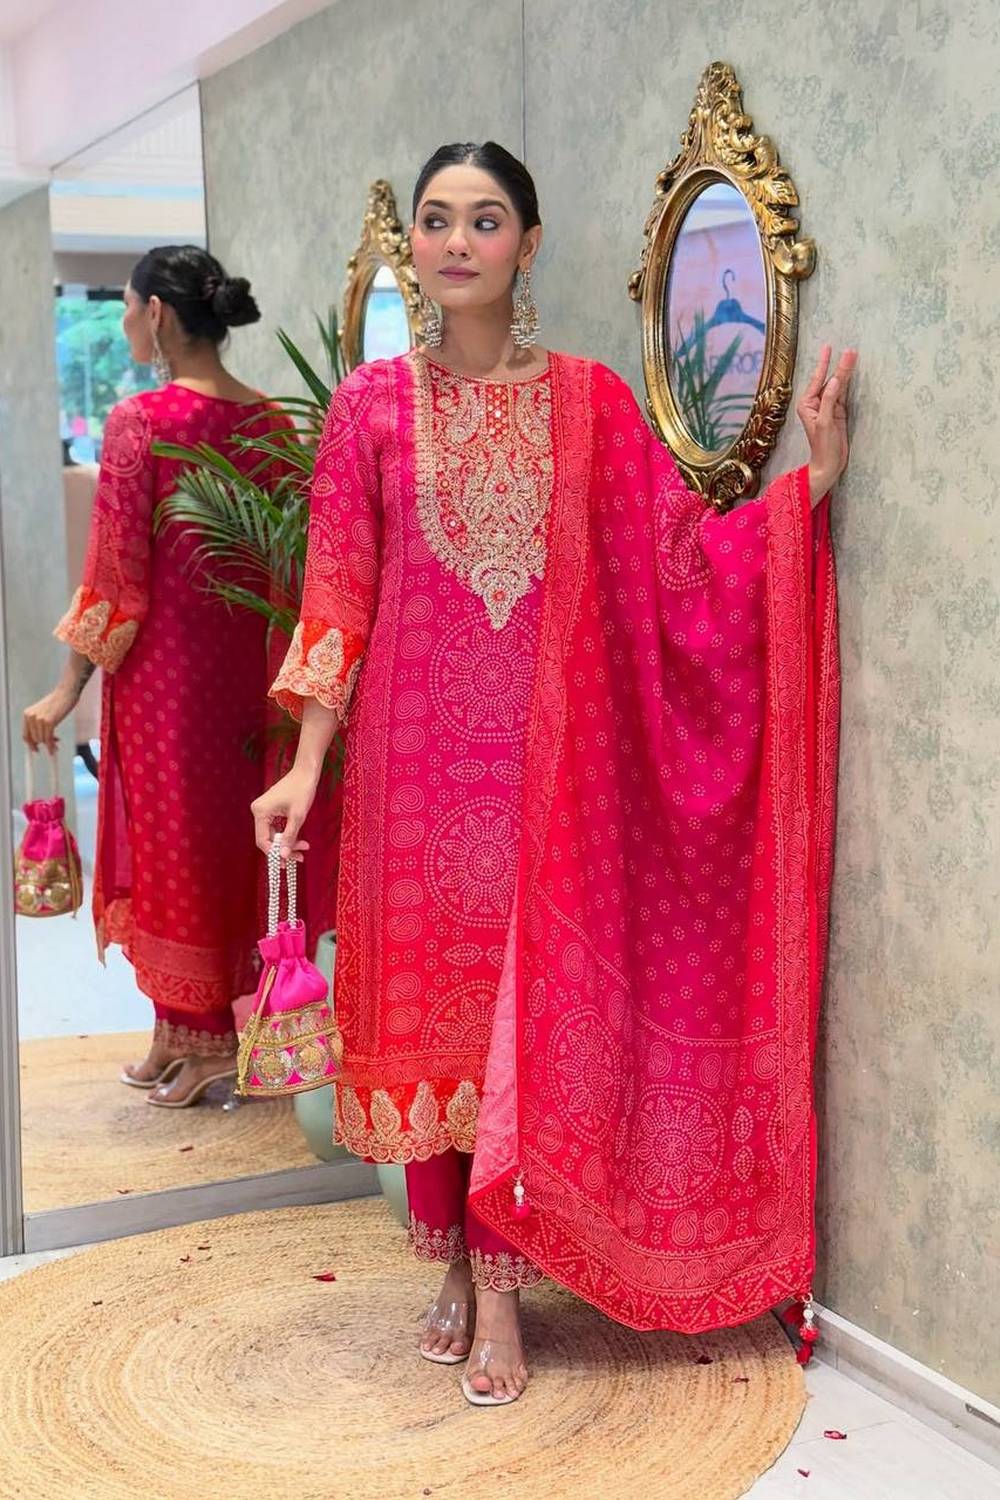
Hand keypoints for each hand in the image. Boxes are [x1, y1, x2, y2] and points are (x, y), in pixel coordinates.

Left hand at [23, 685, 74, 751]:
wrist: (66, 693)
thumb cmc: (58, 702)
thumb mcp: (43, 713)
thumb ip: (39, 725)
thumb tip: (40, 741)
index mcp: (27, 714)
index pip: (25, 735)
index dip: (31, 745)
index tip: (36, 750)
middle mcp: (31, 717)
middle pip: (34, 739)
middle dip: (43, 744)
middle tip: (53, 746)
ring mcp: (39, 719)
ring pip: (42, 740)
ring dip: (49, 745)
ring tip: (56, 746)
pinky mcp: (49, 721)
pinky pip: (48, 738)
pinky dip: (51, 745)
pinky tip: (55, 747)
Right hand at [251, 767, 318, 858]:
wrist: (306, 772)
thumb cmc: (302, 790)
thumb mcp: (297, 816)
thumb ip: (289, 837)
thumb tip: (283, 856)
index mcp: (260, 812)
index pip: (262, 841)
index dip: (274, 854)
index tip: (288, 862)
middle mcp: (258, 811)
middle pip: (268, 838)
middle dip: (284, 848)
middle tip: (300, 856)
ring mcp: (264, 810)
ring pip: (273, 834)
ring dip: (287, 842)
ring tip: (303, 848)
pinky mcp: (271, 809)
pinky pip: (276, 827)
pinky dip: (286, 834)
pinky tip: (298, 840)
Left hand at [797, 345, 857, 504]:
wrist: (829, 464)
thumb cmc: (823, 447)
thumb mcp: (825, 423)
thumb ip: (830, 400)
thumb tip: (835, 380)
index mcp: (807, 404)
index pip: (817, 380)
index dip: (824, 363)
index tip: (829, 347)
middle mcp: (815, 403)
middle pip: (829, 380)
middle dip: (838, 366)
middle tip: (850, 351)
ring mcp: (828, 407)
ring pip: (838, 386)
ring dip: (845, 372)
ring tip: (853, 356)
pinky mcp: (838, 412)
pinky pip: (843, 394)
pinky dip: (848, 383)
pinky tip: (851, 372)